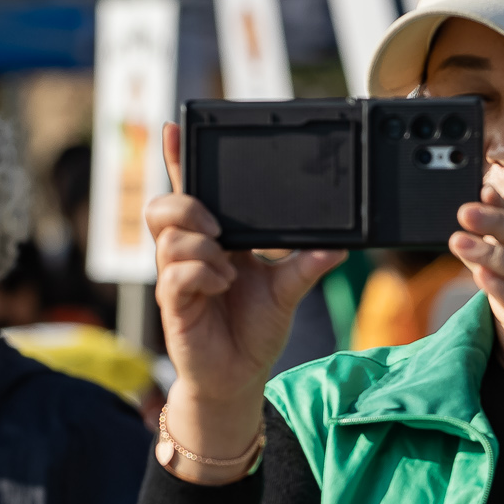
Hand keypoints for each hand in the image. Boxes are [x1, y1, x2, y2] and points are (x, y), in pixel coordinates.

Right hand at [149, 124, 338, 478]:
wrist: (241, 376)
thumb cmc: (256, 328)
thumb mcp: (289, 289)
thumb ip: (307, 264)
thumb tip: (340, 244)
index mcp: (213, 239)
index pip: (189, 191)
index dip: (177, 159)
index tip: (175, 127)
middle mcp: (189, 252)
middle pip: (163, 206)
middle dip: (188, 203)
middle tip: (219, 225)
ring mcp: (176, 276)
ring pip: (168, 236)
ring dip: (203, 244)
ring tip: (230, 268)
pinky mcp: (173, 303)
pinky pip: (175, 273)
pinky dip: (203, 271)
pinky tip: (223, 283)